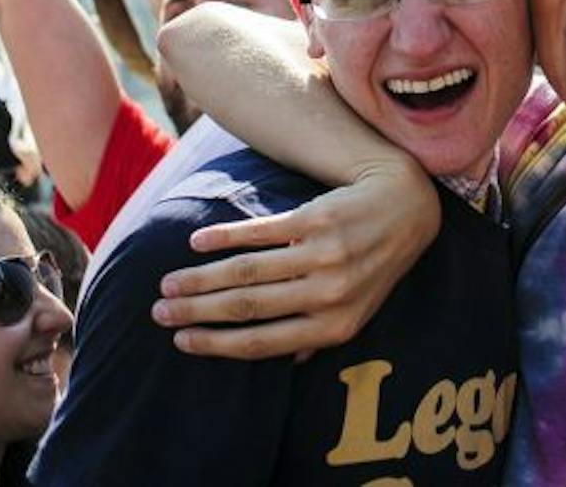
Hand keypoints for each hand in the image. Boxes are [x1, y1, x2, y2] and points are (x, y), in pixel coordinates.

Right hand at [154, 161, 439, 359]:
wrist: (406, 205)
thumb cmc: (375, 261)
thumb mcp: (358, 309)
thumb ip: (319, 335)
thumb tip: (285, 360)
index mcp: (335, 327)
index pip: (261, 343)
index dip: (215, 344)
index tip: (181, 341)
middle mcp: (330, 295)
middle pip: (247, 308)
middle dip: (196, 312)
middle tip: (159, 312)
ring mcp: (324, 256)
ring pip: (247, 273)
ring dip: (200, 279)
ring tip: (169, 282)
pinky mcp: (317, 219)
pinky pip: (260, 232)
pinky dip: (223, 238)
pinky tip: (197, 243)